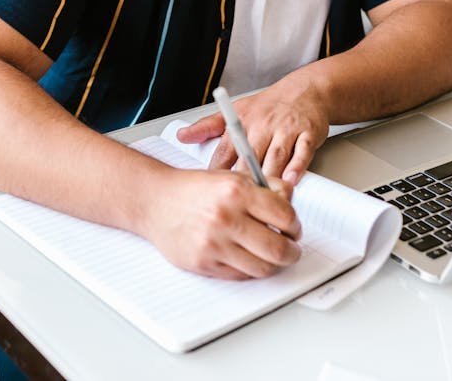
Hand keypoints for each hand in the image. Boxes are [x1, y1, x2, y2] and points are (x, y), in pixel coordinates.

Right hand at [139, 167, 301, 279]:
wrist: (156, 200)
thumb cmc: (194, 189)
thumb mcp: (232, 176)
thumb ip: (266, 187)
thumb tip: (290, 205)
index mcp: (237, 191)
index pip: (286, 217)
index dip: (295, 226)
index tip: (293, 229)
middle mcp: (226, 217)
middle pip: (279, 249)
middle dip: (291, 252)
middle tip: (291, 249)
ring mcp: (214, 242)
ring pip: (262, 268)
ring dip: (273, 265)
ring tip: (271, 257)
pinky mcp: (204, 262)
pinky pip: (241, 275)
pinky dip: (250, 270)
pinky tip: (248, 259)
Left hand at [176, 73, 329, 184]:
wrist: (305, 90)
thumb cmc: (269, 106)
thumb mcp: (235, 110)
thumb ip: (208, 127)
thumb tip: (182, 136)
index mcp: (243, 123)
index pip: (226, 151)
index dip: (218, 174)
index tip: (213, 192)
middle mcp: (263, 126)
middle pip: (250, 157)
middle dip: (243, 180)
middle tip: (237, 203)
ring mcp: (286, 130)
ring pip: (275, 156)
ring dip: (269, 176)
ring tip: (263, 198)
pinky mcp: (308, 134)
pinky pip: (302, 152)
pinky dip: (297, 167)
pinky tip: (291, 180)